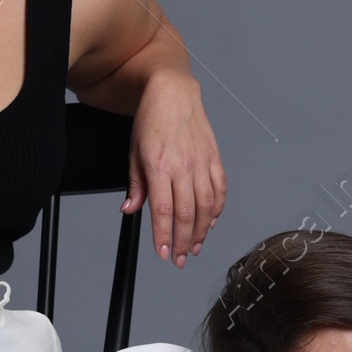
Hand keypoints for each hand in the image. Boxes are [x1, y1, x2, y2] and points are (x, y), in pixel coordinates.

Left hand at [126, 71, 225, 267]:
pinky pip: (220, 190)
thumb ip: (135, 185)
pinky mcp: (214, 158)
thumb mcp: (133, 153)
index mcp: (160, 166)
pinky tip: (210, 222)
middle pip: (187, 214)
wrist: (173, 93)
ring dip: (201, 231)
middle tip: (179, 259)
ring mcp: (202, 162)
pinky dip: (217, 210)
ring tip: (194, 247)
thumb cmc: (151, 121)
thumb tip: (130, 210)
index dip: (164, 237)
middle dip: (183, 242)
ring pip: (206, 206)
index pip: (164, 211)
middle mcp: (183, 166)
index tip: (163, 254)